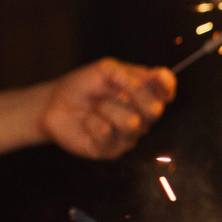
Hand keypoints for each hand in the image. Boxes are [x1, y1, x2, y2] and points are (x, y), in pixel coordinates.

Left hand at [38, 60, 175, 158]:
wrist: (54, 105)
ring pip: (131, 122)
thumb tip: (140, 82)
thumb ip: (124, 73)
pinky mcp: (110, 151)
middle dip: (133, 94)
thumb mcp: (103, 70)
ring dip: (108, 108)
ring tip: (96, 107)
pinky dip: (92, 121)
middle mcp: (141, 118)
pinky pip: (106, 132)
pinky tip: (87, 121)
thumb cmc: (82, 87)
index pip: (166, 90)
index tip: (158, 77)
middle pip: (154, 109)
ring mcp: (127, 137)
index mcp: (143, 95)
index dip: (167, 85)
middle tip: (113, 88)